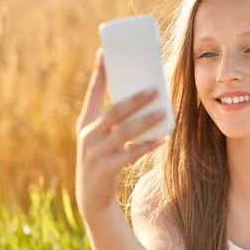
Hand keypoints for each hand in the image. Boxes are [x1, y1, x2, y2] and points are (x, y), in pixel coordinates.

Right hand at [75, 48, 167, 214]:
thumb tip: (143, 98)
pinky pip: (131, 153)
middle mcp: (88, 134)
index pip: (92, 93)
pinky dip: (148, 145)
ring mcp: (96, 152)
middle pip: (114, 111)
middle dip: (135, 99)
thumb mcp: (101, 137)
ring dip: (146, 120)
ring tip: (164, 111)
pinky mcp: (106, 168)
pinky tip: (163, 139)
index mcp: (86, 122)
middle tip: (155, 88)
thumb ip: (115, 121)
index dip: (98, 73)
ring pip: (124, 131)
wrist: (91, 196)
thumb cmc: (103, 159)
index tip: (104, 52)